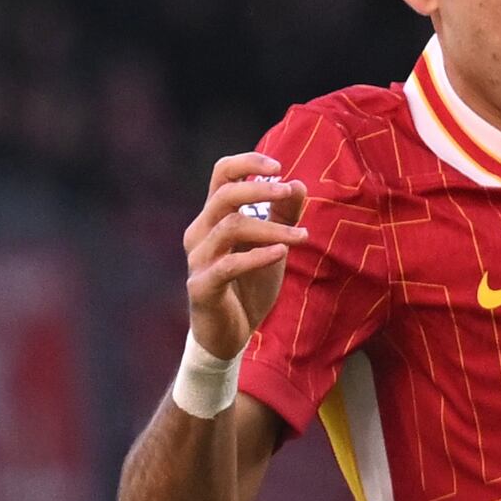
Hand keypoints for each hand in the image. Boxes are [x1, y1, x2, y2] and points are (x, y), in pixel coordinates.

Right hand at [183, 151, 302, 361]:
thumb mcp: (272, 247)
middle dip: (259, 188)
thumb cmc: (247, 288)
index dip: (247, 162)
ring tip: (302, 235)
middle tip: (289, 191)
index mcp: (213, 217)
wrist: (228, 337)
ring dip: (271, 228)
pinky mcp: (201, 287)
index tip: (278, 166)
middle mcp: (200, 233)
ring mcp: (198, 260)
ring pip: (230, 228)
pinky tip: (281, 253)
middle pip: (224, 194)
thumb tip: (298, 184)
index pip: (221, 174)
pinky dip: (257, 256)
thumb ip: (282, 216)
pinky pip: (229, 266)